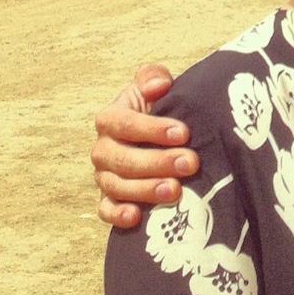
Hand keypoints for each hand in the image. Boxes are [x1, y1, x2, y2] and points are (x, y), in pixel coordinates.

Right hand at [91, 65, 198, 228]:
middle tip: (190, 163)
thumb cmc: (160, 109)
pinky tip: (137, 217)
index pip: (124, 123)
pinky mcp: (110, 199)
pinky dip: (118, 215)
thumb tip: (158, 86)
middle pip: (122, 159)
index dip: (152, 129)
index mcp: (111, 119)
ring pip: (117, 186)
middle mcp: (103, 149)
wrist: (161, 137)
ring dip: (145, 190)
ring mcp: (105, 176)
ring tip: (176, 191)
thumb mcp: (156, 87)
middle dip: (157, 162)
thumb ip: (153, 78)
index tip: (183, 133)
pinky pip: (106, 210)